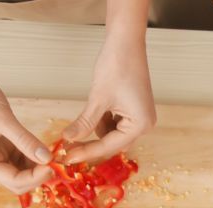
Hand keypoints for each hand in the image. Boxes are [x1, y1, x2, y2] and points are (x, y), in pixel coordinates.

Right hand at [0, 70, 53, 192]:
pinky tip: (45, 148)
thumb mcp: (3, 119)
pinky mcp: (3, 144)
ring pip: (22, 170)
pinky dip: (34, 155)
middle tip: (56, 165)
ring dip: (38, 167)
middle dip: (37, 176)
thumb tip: (47, 159)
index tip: (52, 167)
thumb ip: (25, 141)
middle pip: (18, 180)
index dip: (34, 178)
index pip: (13, 180)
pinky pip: (22, 156)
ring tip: (53, 156)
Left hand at [63, 26, 155, 163]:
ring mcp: (141, 118)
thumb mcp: (97, 99)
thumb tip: (68, 139)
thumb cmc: (116, 67)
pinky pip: (116, 123)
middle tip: (69, 146)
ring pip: (113, 133)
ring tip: (88, 112)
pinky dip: (104, 119)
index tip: (68, 158)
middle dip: (92, 142)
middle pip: (113, 143)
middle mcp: (145, 125)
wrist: (126, 43)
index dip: (87, 152)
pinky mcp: (135, 110)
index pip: (109, 145)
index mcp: (140, 125)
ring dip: (97, 127)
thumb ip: (84, 123)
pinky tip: (98, 107)